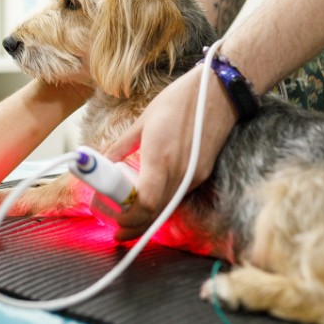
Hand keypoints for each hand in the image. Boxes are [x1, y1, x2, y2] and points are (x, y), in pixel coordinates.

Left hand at [104, 66, 236, 240]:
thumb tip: (103, 161)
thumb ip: (121, 145)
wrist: (220, 93)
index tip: (110, 216)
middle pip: (155, 214)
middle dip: (133, 226)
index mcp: (161, 157)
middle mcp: (180, 172)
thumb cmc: (180, 100)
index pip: (145, 202)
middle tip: (116, 231)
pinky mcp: (202, 174)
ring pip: (167, 209)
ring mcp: (194, 176)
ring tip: (127, 220)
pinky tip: (149, 202)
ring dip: (147, 219)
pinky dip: (161, 206)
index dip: (127, 216)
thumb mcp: (144, 120)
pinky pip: (177, 197)